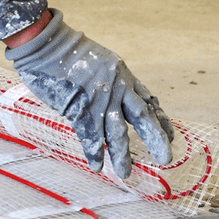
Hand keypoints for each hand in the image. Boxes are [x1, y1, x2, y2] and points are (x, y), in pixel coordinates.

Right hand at [5, 9, 172, 178]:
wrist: (48, 44)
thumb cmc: (69, 52)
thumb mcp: (101, 63)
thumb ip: (112, 82)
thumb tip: (116, 98)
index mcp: (124, 77)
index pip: (149, 102)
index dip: (161, 121)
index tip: (170, 137)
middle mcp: (117, 88)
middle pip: (142, 117)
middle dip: (155, 139)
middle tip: (166, 158)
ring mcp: (99, 99)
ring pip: (116, 132)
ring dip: (121, 155)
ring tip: (125, 174)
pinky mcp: (79, 107)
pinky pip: (90, 135)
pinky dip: (93, 152)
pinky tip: (97, 166)